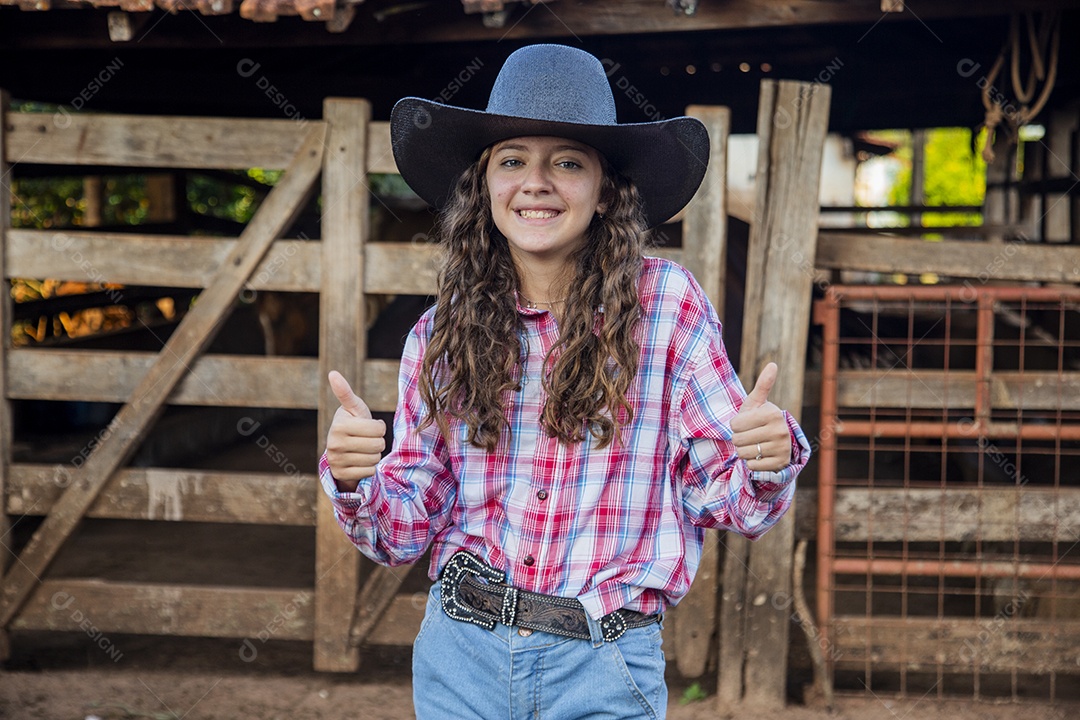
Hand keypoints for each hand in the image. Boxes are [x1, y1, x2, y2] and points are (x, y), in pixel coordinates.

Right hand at [325, 370, 385, 491]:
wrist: (341, 449)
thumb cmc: (352, 423)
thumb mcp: (352, 408)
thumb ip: (345, 392)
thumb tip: (332, 373)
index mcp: (339, 425)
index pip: (379, 428)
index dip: (379, 427)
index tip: (370, 426)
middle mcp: (334, 444)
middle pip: (378, 445)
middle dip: (378, 441)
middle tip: (367, 439)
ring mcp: (336, 461)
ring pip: (374, 459)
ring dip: (374, 455)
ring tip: (363, 449)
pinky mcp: (340, 475)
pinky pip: (369, 472)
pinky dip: (369, 468)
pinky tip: (360, 461)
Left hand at [731, 362, 791, 472]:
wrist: (775, 442)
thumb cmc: (759, 419)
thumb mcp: (757, 402)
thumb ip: (763, 384)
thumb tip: (773, 364)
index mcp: (773, 413)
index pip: (735, 424)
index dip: (735, 425)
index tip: (746, 423)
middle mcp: (780, 431)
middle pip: (738, 440)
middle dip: (738, 439)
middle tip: (749, 435)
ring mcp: (782, 448)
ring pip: (743, 454)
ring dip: (744, 451)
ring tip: (754, 445)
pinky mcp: (780, 464)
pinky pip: (751, 466)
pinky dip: (752, 463)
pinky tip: (760, 456)